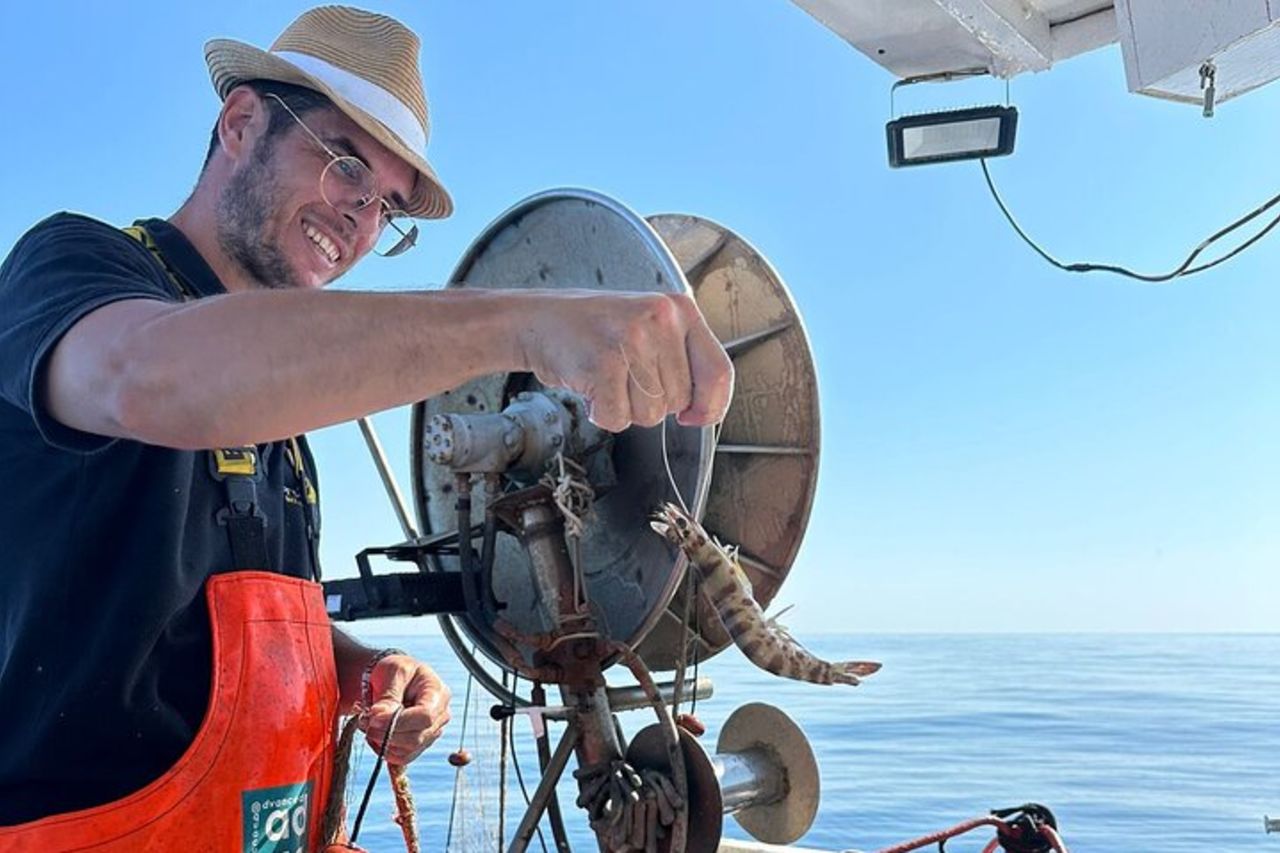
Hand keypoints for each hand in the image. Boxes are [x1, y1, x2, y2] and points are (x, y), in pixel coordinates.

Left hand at [359, 654, 450, 764]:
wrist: (394, 679)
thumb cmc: (396, 670)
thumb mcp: (393, 672)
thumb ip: (389, 695)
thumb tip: (380, 716)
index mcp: (438, 693)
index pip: (425, 716)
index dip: (398, 722)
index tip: (373, 718)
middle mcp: (441, 715)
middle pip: (417, 737)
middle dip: (386, 734)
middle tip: (364, 722)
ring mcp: (433, 732)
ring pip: (408, 751)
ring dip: (382, 743)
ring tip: (367, 725)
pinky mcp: (420, 744)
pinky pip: (403, 757)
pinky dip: (385, 751)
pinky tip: (375, 736)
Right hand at [518, 290, 733, 432]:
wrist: (538, 319)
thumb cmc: (595, 328)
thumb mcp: (649, 326)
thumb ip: (681, 359)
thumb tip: (706, 411)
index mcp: (680, 309)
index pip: (719, 371)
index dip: (711, 405)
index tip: (695, 416)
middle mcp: (661, 319)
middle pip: (680, 400)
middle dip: (651, 402)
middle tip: (624, 377)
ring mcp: (632, 339)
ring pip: (651, 414)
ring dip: (625, 408)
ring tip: (607, 378)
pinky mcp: (604, 363)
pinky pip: (618, 418)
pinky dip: (601, 414)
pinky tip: (591, 387)